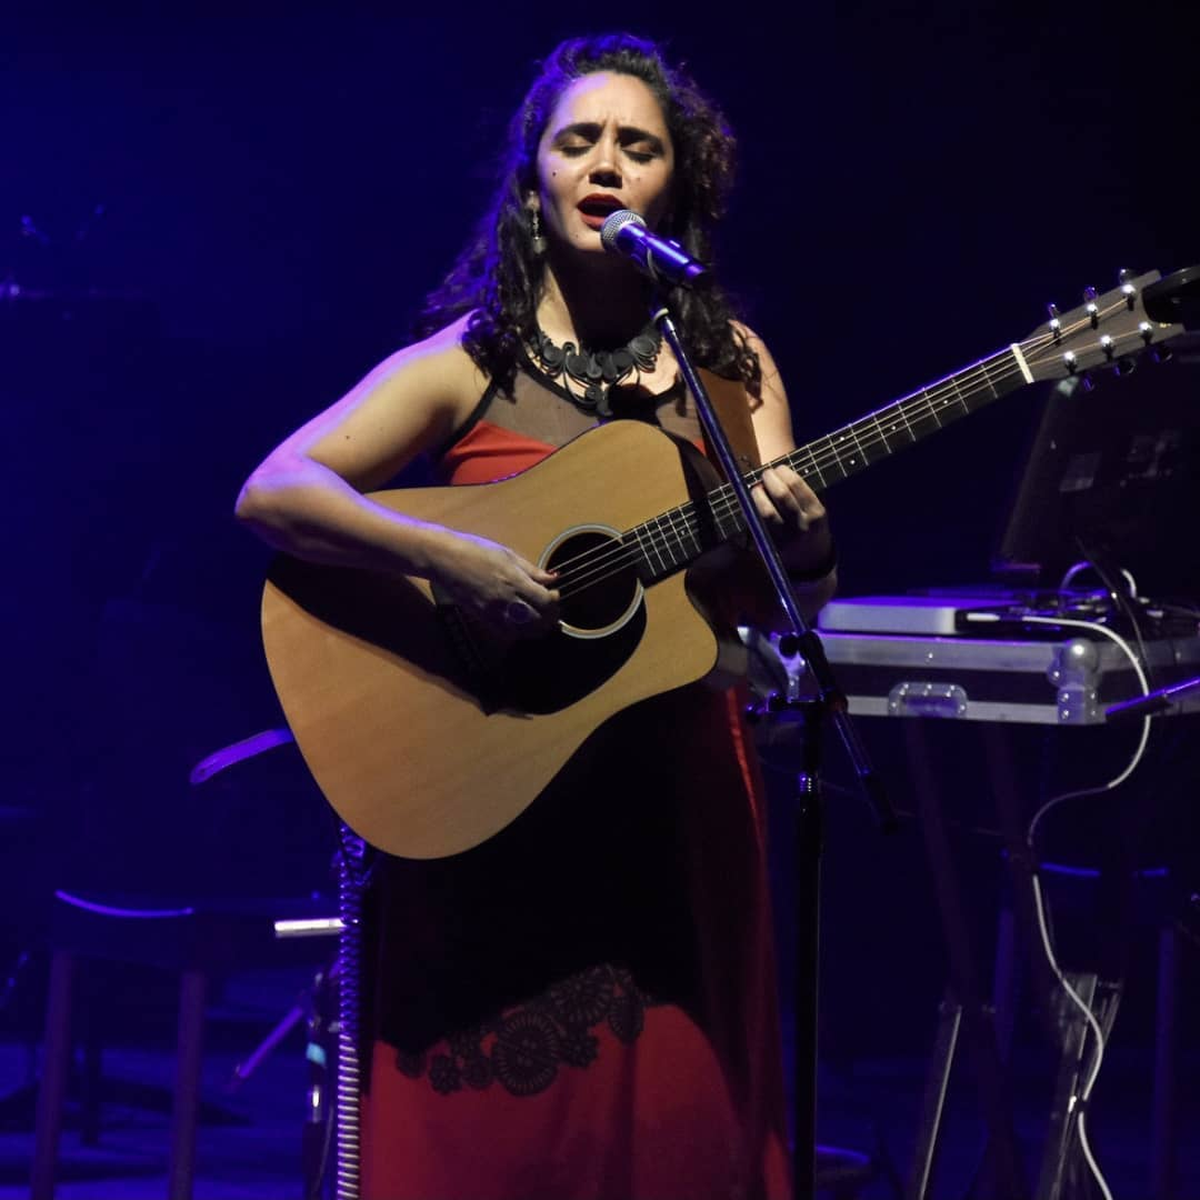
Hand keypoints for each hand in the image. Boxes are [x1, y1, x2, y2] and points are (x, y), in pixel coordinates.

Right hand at [428, 530, 559, 635]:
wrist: (446, 560)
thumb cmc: (476, 551)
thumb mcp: (508, 555)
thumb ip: (532, 570)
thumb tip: (552, 578)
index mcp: (515, 581)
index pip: (546, 601)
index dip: (555, 601)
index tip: (554, 594)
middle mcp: (506, 600)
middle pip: (539, 620)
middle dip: (550, 617)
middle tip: (551, 609)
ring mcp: (494, 612)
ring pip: (525, 631)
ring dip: (537, 627)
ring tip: (540, 618)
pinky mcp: (484, 618)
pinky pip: (508, 633)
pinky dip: (520, 632)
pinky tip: (522, 623)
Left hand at [751, 465, 834, 579]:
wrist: (811, 560)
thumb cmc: (810, 526)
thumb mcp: (813, 509)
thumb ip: (799, 493)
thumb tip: (775, 471)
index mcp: (816, 513)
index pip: (795, 485)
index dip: (783, 472)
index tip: (778, 468)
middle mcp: (802, 526)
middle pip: (781, 495)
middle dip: (769, 480)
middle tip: (765, 474)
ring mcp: (785, 538)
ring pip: (766, 511)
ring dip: (757, 494)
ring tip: (756, 488)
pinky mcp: (772, 546)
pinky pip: (757, 524)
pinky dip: (752, 510)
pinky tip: (751, 503)